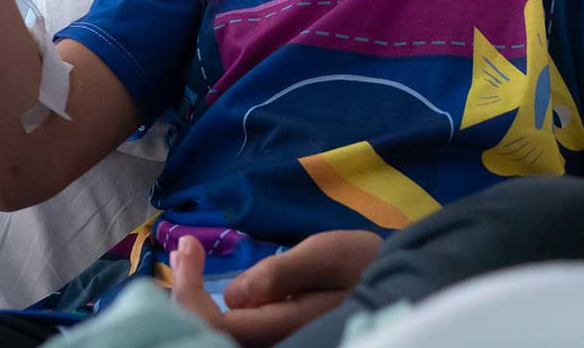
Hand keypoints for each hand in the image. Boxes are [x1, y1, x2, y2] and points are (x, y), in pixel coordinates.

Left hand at [170, 231, 381, 347]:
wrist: (399, 286)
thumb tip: (233, 295)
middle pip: (207, 336)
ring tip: (188, 258)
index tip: (188, 246)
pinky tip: (203, 281)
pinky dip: (208, 307)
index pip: (215, 326)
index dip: (189, 291)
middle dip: (184, 293)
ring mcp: (275, 346)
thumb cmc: (364, 265)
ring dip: (193, 299)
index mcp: (285, 330)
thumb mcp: (328, 256)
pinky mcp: (275, 342)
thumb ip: (281, 274)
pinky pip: (229, 333)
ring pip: (215, 336)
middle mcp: (275, 346)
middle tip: (184, 249)